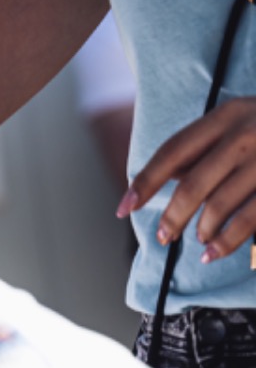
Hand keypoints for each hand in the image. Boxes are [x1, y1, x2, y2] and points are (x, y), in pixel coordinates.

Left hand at [125, 95, 255, 262]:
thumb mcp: (239, 123)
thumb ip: (203, 149)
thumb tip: (161, 181)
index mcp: (227, 115)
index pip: (173, 152)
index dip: (145, 181)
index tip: (125, 207)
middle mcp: (247, 133)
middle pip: (192, 185)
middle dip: (172, 216)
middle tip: (163, 235)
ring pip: (220, 205)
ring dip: (201, 230)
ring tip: (198, 241)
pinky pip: (249, 217)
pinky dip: (227, 240)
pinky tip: (214, 252)